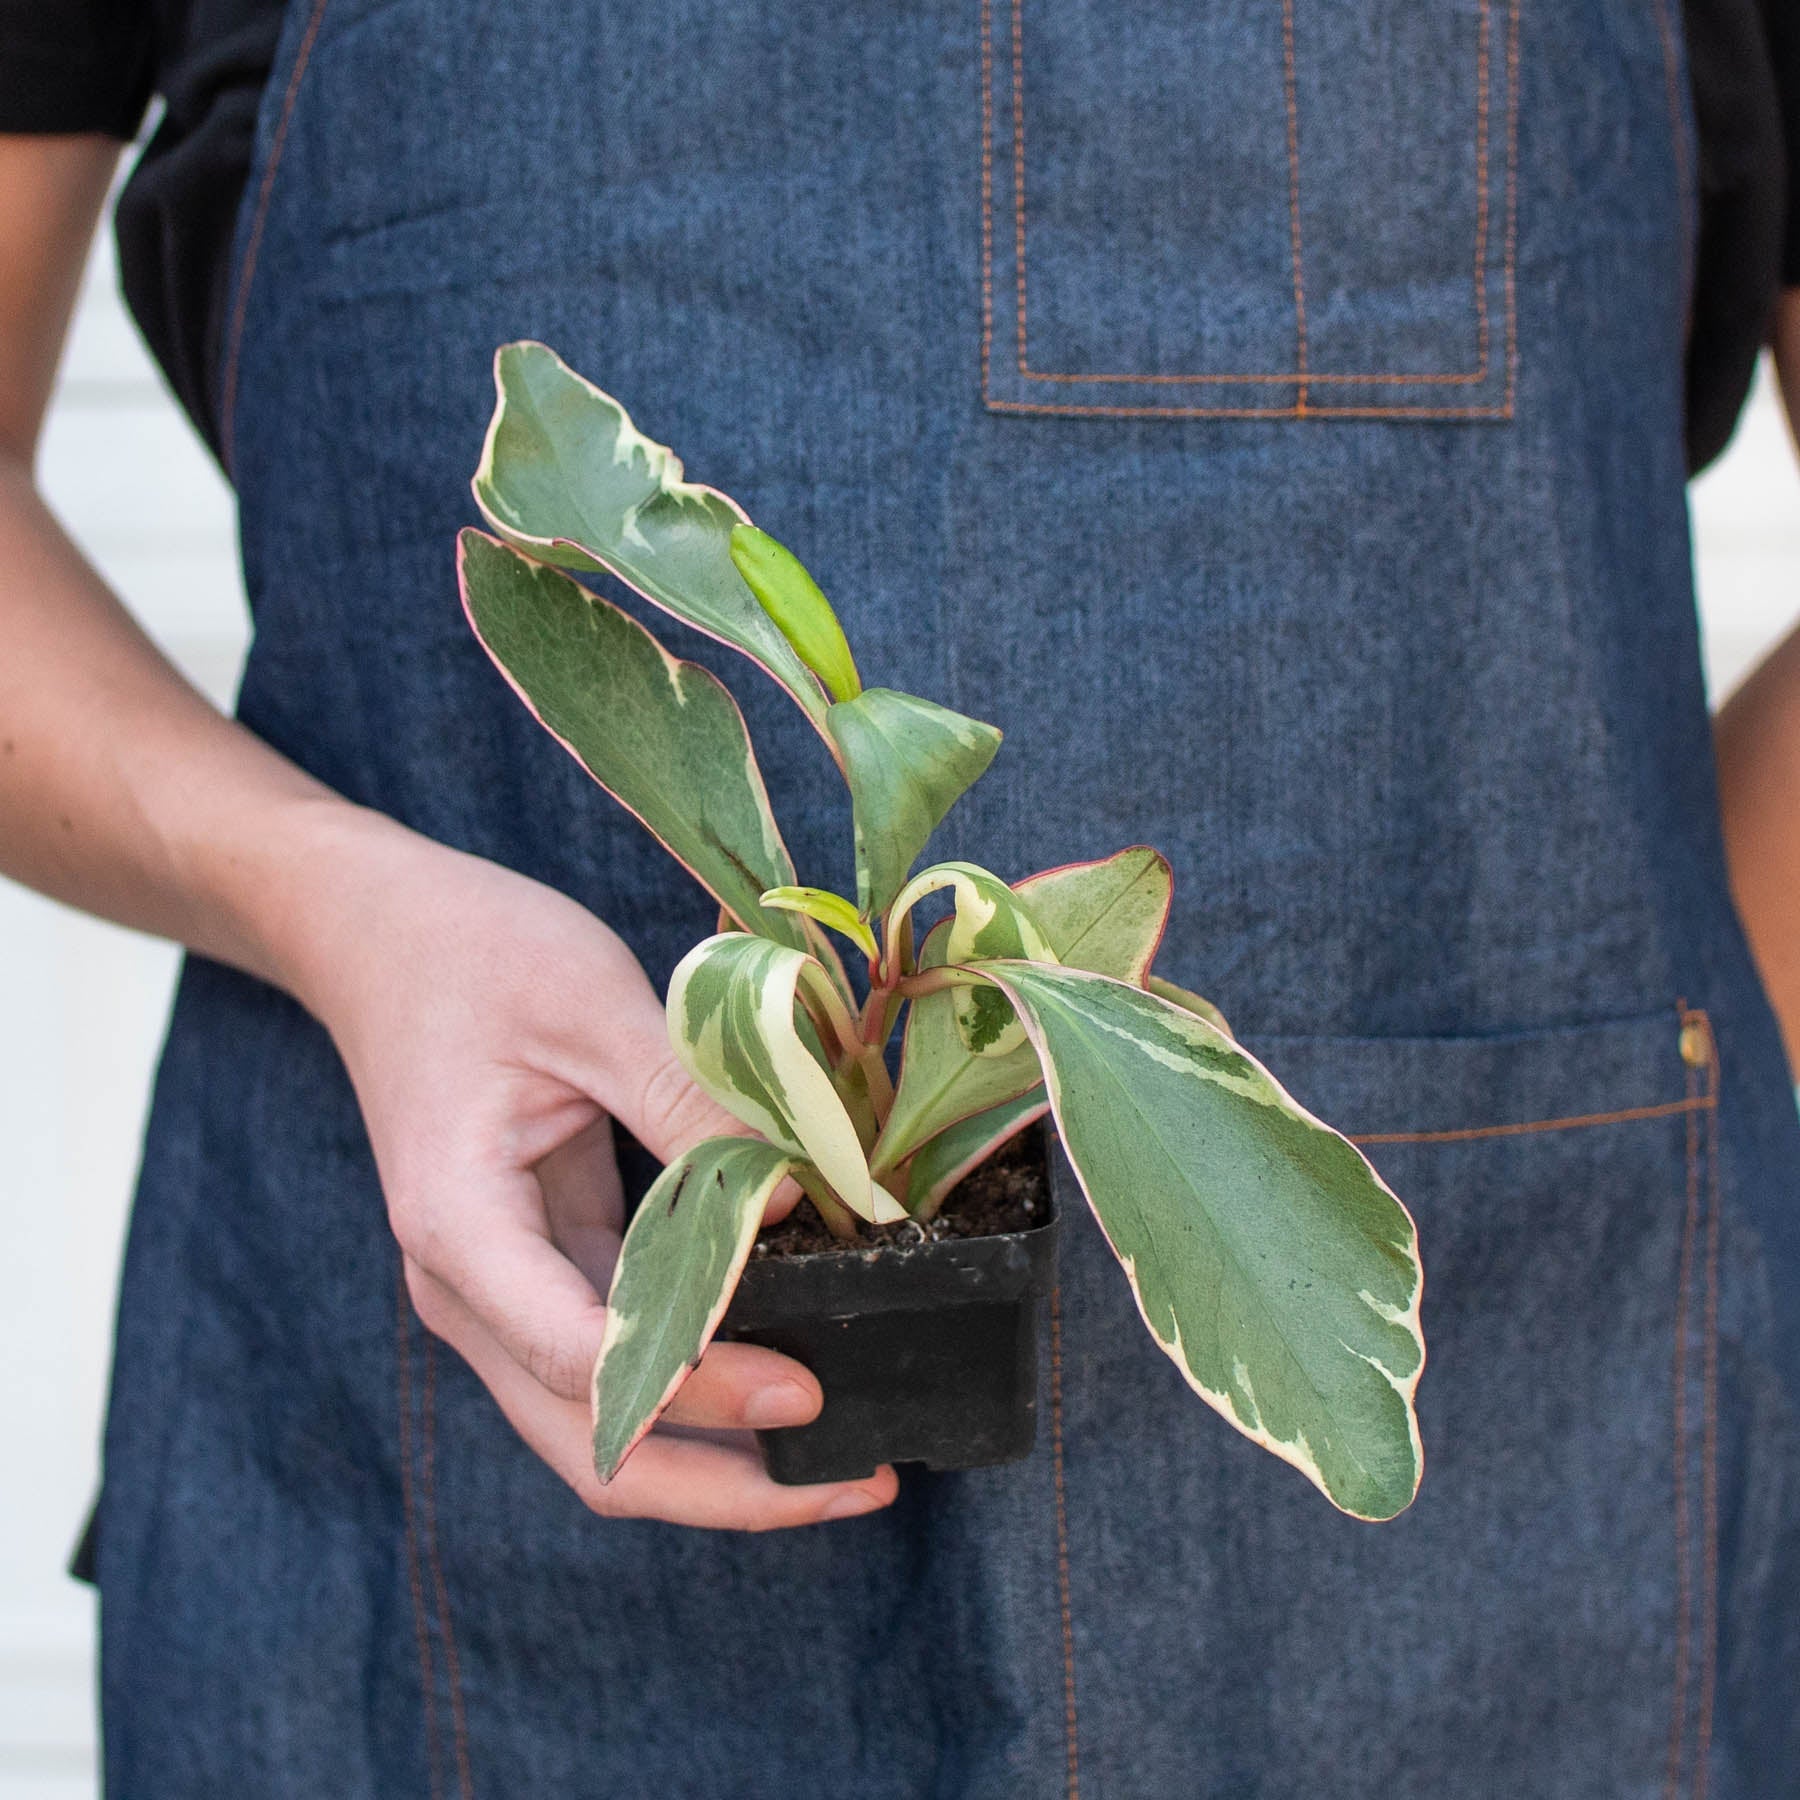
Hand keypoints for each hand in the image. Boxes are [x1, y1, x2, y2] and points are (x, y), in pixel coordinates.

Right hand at [285, 808, 898, 1529]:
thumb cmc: (473, 953)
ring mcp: (499, 1291)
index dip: (697, 1387)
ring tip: (842, 1458)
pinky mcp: (537, 1269)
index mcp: (461, 1230)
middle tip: (858, 1480)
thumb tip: (807, 1195)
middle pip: (590, 1448)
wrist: (378, 933)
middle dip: (725, 1488)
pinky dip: (699, 1383)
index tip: (806, 1385)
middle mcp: (468, 1290)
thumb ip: (692, 1107)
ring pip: (605, 1427)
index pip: (578, 1359)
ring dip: (718, 1456)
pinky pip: (617, 1361)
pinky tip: (787, 1367)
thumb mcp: (592, 1006)